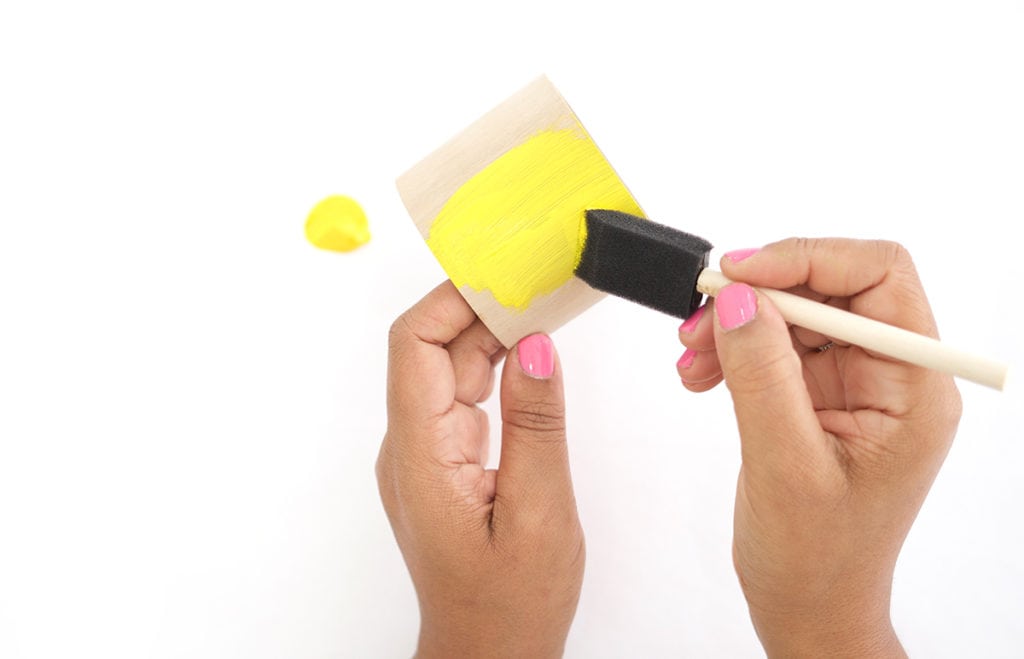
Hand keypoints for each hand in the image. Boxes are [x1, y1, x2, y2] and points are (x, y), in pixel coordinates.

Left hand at [376, 281, 583, 657]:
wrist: (489, 650)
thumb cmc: (509, 602)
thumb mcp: (539, 512)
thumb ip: (536, 424)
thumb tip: (534, 346)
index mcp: (422, 455)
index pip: (413, 345)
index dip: (452, 298)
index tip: (502, 273)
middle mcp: (412, 446)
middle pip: (433, 348)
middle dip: (483, 307)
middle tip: (539, 279)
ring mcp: (427, 452)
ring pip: (451, 368)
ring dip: (495, 334)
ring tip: (546, 304)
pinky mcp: (447, 459)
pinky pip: (466, 395)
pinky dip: (499, 367)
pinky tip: (532, 354)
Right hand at [676, 240, 961, 656]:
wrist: (806, 606)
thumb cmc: (815, 557)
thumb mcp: (785, 466)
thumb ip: (763, 375)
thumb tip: (737, 297)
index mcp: (913, 389)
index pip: (879, 277)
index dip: (809, 259)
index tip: (740, 275)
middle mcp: (890, 375)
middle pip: (831, 287)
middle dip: (760, 295)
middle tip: (699, 318)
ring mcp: (852, 384)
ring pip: (794, 314)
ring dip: (736, 324)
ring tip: (691, 356)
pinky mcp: (815, 395)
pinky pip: (772, 346)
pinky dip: (731, 350)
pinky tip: (700, 375)